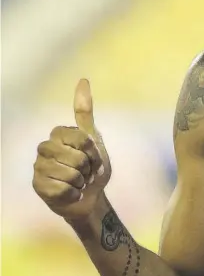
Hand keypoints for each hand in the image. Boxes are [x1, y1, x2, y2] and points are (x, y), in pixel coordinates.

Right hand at [32, 79, 111, 220]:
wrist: (90, 196)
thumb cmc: (92, 167)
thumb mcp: (94, 139)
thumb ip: (85, 112)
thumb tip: (83, 79)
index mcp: (58, 134)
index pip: (82, 140)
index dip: (94, 152)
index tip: (93, 156)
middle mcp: (45, 148)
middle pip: (76, 157)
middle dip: (88, 168)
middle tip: (86, 172)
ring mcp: (39, 167)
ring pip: (70, 173)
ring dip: (81, 181)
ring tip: (78, 182)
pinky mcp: (38, 186)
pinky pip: (62, 189)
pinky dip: (74, 193)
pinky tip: (71, 193)